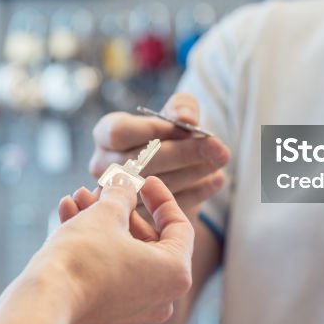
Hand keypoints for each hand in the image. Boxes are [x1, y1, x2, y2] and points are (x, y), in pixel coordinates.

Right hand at [34, 176, 194, 323]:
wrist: (45, 302)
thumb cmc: (84, 257)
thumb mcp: (108, 213)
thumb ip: (122, 194)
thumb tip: (125, 183)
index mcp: (175, 272)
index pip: (179, 226)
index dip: (161, 198)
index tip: (144, 180)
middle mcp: (162, 297)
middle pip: (148, 240)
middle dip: (122, 209)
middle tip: (104, 188)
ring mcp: (134, 310)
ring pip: (124, 254)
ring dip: (102, 222)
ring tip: (78, 198)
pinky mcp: (108, 314)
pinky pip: (109, 272)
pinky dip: (94, 246)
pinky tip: (69, 216)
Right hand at [89, 92, 229, 218]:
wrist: (174, 162)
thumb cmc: (171, 131)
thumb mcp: (177, 110)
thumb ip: (182, 107)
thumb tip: (187, 119)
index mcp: (106, 134)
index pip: (119, 133)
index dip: (153, 129)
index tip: (187, 127)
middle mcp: (104, 165)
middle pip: (138, 162)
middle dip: (183, 153)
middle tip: (218, 148)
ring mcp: (117, 195)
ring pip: (153, 186)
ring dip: (193, 172)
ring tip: (219, 160)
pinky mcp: (138, 217)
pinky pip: (165, 207)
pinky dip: (196, 192)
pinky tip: (217, 179)